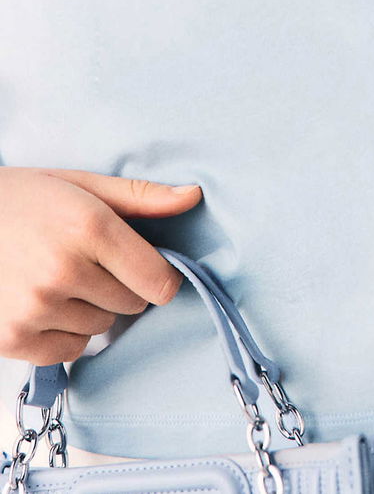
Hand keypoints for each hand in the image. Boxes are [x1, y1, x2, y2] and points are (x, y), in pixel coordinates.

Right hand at [0, 166, 202, 365]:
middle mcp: (64, 270)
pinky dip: (65, 333)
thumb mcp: (81, 184)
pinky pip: (69, 351)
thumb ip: (140, 196)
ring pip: (102, 328)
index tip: (147, 266)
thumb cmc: (23, 198)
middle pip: (133, 304)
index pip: (159, 280)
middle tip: (90, 261)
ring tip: (60, 277)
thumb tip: (192, 196)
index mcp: (89, 227)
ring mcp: (35, 308)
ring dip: (91, 309)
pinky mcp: (11, 338)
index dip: (161, 275)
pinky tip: (44, 302)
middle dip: (121, 286)